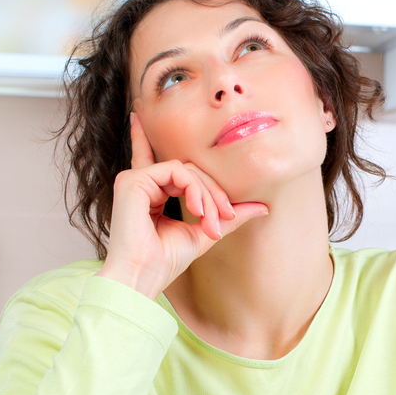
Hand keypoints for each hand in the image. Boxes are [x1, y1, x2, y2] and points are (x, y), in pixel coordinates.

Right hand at [96, 113, 268, 298]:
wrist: (142, 278)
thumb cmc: (165, 262)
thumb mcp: (204, 233)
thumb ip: (227, 216)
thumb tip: (262, 207)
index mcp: (149, 194)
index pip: (155, 161)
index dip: (145, 138)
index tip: (140, 117)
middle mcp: (139, 183)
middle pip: (189, 170)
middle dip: (213, 194)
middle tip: (224, 220)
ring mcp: (134, 180)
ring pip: (186, 170)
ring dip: (207, 196)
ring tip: (211, 223)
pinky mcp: (133, 180)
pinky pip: (176, 172)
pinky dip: (194, 190)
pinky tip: (197, 211)